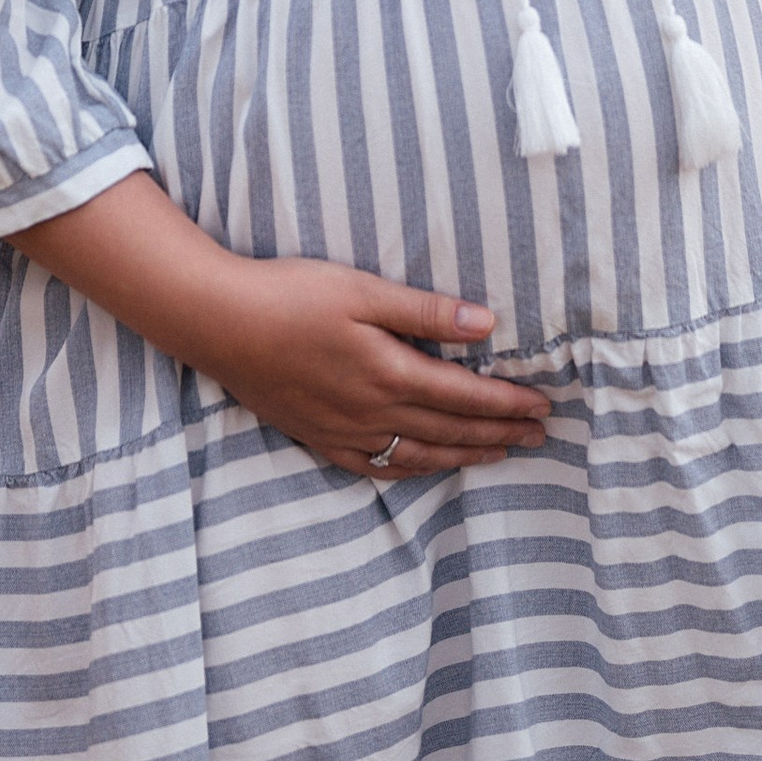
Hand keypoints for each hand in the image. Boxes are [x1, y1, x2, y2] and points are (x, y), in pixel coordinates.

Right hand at [192, 258, 552, 475]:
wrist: (219, 323)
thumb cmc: (291, 295)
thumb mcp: (363, 290)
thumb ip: (425, 312)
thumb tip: (486, 323)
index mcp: (389, 372)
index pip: (465, 396)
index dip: (507, 403)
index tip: (542, 405)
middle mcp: (372, 411)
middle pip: (449, 430)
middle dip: (499, 432)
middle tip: (538, 434)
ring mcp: (344, 431)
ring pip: (418, 454)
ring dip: (464, 456)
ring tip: (498, 454)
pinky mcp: (317, 437)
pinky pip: (374, 466)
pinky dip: (409, 470)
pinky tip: (424, 468)